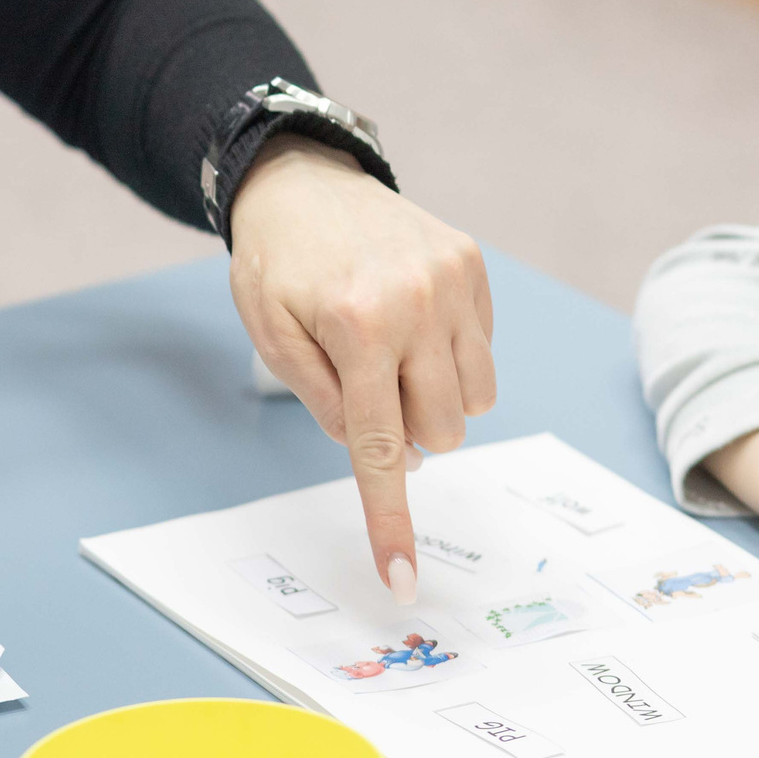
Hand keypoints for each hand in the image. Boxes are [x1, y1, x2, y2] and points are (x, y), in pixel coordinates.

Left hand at [228, 136, 494, 598]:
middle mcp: (417, 303)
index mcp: (357, 325)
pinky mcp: (474, 265)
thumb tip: (386, 458)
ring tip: (391, 358)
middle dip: (407, 431)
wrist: (302, 179)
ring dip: (435, 400)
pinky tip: (412, 325)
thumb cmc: (277, 265)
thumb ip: (324, 403)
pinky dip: (451, 359)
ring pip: (475, 400)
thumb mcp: (273, 338)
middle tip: (365, 388)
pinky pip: (485, 353)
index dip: (391, 518)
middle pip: (441, 431)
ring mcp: (454, 281)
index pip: (381, 446)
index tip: (402, 578)